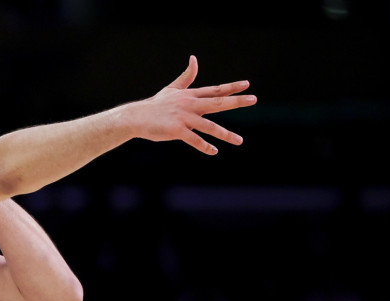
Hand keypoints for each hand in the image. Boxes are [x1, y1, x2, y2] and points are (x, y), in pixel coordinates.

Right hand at [131, 55, 256, 154]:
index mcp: (190, 95)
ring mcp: (183, 118)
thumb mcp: (172, 89)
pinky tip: (214, 151)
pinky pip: (194, 140)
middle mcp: (189, 104)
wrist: (136, 117)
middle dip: (236, 101)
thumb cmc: (155, 105)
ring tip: (239, 140)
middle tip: (253, 100)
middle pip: (217, 102)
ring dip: (225, 134)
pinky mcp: (176, 130)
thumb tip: (194, 58)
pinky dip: (204, 146)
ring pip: (209, 126)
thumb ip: (186, 77)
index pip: (215, 90)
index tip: (247, 85)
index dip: (232, 87)